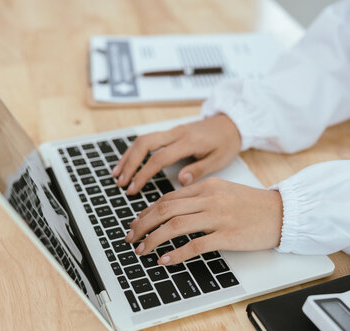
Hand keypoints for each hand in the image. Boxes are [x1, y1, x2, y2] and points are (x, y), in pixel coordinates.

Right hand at [111, 114, 240, 194]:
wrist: (232, 122)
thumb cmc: (227, 142)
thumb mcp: (219, 159)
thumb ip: (199, 170)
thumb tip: (180, 180)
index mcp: (188, 142)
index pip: (159, 158)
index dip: (143, 174)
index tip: (133, 188)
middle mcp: (176, 133)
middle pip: (144, 144)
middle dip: (129, 164)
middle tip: (121, 183)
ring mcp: (172, 131)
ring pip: (143, 140)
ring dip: (128, 157)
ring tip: (117, 175)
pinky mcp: (171, 132)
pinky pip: (148, 139)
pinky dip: (135, 151)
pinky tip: (127, 163)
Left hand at [124, 178, 282, 264]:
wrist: (282, 213)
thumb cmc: (253, 205)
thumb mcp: (224, 191)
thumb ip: (199, 196)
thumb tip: (172, 208)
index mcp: (207, 186)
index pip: (168, 198)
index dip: (147, 212)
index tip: (137, 224)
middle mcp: (209, 198)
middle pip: (165, 209)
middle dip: (142, 224)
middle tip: (131, 237)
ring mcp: (218, 217)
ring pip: (175, 225)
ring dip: (153, 239)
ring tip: (142, 250)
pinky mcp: (227, 235)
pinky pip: (195, 245)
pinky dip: (176, 253)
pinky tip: (164, 260)